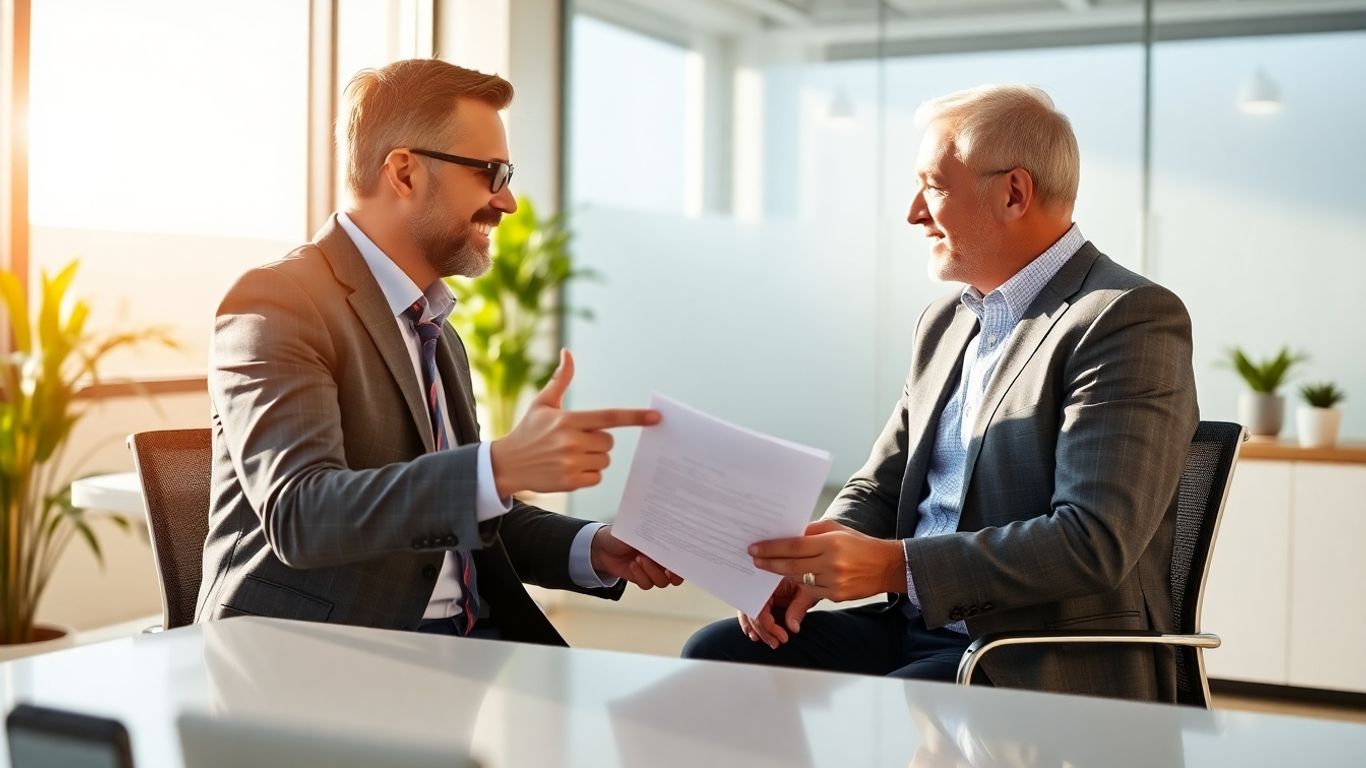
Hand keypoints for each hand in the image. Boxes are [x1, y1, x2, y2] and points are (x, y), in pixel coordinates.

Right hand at [490, 349, 659, 495]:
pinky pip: (597, 477)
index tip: (656, 418)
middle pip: (609, 441)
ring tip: (569, 456)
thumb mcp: (543, 403)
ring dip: (593, 458)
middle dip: (598, 441)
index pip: (609, 417)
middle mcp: (571, 441)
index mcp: (568, 419)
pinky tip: (568, 470)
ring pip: (604, 460)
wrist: (506, 464)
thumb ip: (561, 379)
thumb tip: (568, 352)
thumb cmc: (528, 431)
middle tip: (575, 442)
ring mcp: (571, 463)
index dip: (635, 417)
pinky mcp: (570, 482)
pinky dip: (588, 475)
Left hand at [589, 525, 682, 589]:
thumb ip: (656, 535)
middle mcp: (662, 560)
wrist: (602, 545)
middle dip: (674, 575)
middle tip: (667, 570)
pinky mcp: (641, 578)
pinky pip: (647, 584)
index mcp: (666, 546)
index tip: (681, 561)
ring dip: (651, 571)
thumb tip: (670, 535)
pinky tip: (632, 565)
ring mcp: (652, 570)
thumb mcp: (640, 531)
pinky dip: (640, 576)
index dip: (686, 562)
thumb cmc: (623, 533)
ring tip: (639, 558)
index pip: (683, 557)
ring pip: (662, 582)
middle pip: (678, 576)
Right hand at [738, 577, 820, 649]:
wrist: (817, 569)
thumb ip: (798, 608)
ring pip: (748, 610)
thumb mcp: (809, 591)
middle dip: (761, 630)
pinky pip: (754, 608)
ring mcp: (761, 588)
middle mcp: (761, 582)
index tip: (782, 637)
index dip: (767, 625)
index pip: (759, 605)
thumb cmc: (812, 575)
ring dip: (754, 627)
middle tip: (774, 643)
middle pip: (751, 609)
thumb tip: (793, 627)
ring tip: (763, 640)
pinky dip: (753, 622)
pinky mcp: (764, 594)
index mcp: (769, 578)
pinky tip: (755, 634)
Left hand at [749, 519, 904, 602]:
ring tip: (769, 568)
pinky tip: (794, 579)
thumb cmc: (859, 543)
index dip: (771, 548)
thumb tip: (786, 533)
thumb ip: (811, 531)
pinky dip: (801, 585)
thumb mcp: (836, 529)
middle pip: (792, 566)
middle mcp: (832, 563)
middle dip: (769, 564)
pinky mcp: (837, 596)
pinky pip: (811, 591)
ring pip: (799, 580)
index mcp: (830, 542)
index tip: (754, 549)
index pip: (794, 545)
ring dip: (783, 575)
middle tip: (754, 561)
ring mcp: (834, 582)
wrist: (887, 566)